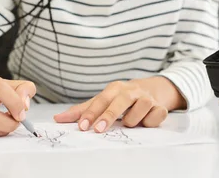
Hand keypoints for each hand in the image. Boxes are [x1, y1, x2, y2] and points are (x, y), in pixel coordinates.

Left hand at [53, 80, 169, 132]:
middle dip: (109, 115)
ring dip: (133, 119)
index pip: (100, 100)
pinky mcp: (160, 107)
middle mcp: (131, 91)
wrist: (155, 89)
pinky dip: (150, 121)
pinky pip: (156, 116)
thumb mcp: (104, 100)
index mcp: (114, 89)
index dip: (90, 113)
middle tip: (98, 130)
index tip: (82, 127)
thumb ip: (82, 110)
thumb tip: (58, 118)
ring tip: (130, 122)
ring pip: (140, 109)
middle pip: (119, 102)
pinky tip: (147, 121)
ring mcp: (146, 98)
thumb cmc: (123, 97)